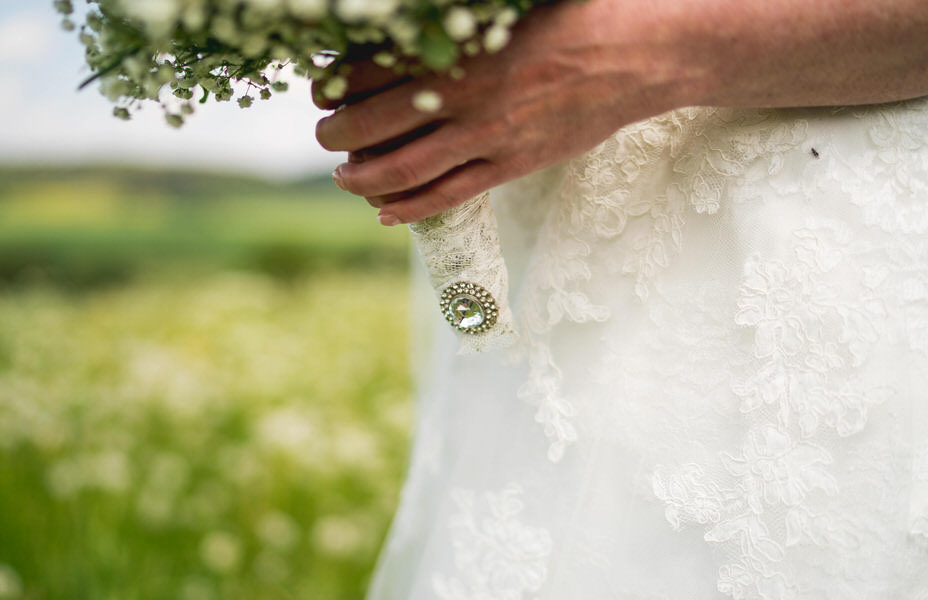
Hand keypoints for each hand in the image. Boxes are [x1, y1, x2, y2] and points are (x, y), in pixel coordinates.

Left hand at [313, 0, 689, 224]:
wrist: (641, 52)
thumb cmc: (576, 14)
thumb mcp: (507, 6)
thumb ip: (456, 23)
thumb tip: (410, 31)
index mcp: (458, 49)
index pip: (372, 73)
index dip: (336, 85)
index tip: (322, 90)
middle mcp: (465, 97)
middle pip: (376, 127)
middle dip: (338, 136)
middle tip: (325, 136)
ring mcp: (489, 138)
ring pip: (406, 170)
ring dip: (363, 178)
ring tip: (343, 176)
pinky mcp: (513, 165)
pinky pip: (450, 196)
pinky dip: (410, 209)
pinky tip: (385, 214)